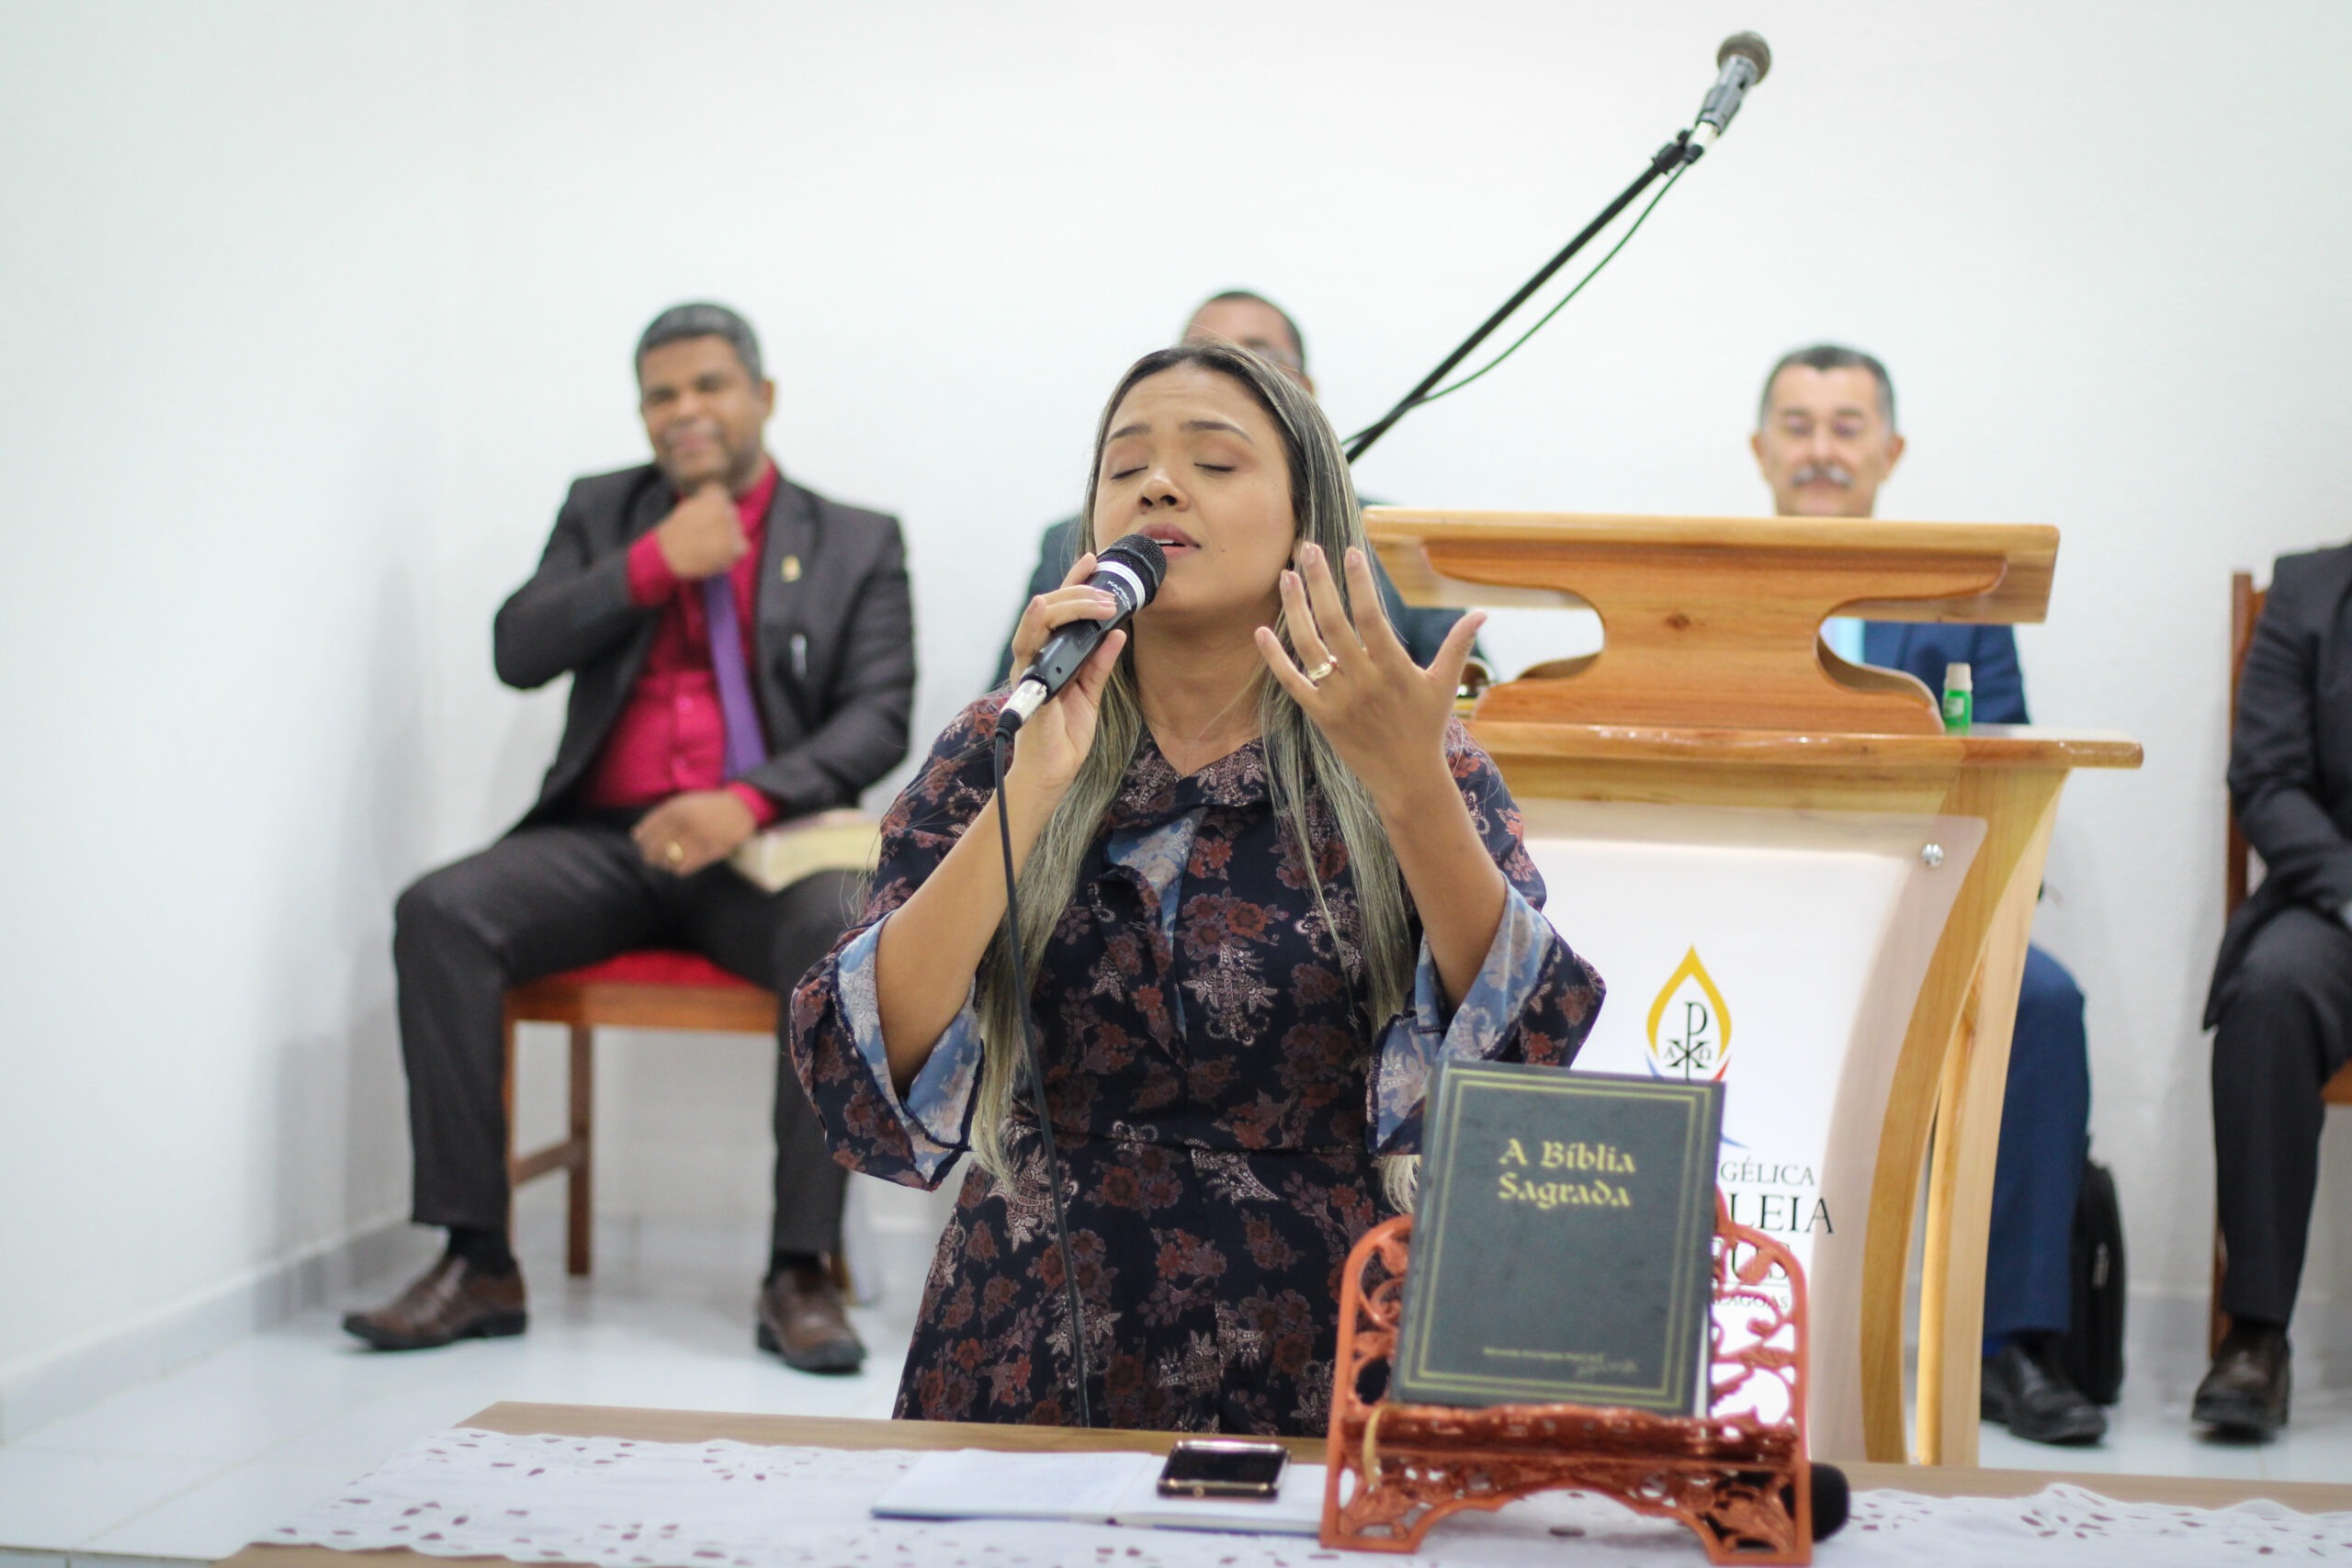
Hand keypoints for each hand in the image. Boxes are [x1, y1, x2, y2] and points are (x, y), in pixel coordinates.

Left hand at [632, 789, 757, 875]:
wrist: (739, 808)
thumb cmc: (707, 806)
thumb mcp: (683, 803)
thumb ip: (660, 816)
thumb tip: (636, 835)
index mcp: (676, 809)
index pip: (648, 831)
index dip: (643, 841)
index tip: (643, 845)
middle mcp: (685, 824)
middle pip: (655, 848)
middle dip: (650, 856)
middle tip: (653, 858)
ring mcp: (697, 838)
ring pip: (669, 860)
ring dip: (664, 864)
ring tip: (667, 862)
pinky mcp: (709, 851)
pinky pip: (684, 867)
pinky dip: (678, 869)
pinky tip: (680, 865)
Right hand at [653, 481, 747, 580]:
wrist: (667, 556)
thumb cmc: (674, 532)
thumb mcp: (689, 506)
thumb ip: (707, 502)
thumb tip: (721, 501)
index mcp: (714, 496)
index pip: (722, 496)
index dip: (712, 507)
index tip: (702, 517)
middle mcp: (727, 510)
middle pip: (731, 514)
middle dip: (721, 523)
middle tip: (705, 535)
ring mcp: (732, 529)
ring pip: (737, 531)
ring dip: (727, 538)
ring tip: (708, 546)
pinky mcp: (736, 548)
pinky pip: (742, 548)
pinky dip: (732, 553)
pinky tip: (716, 555)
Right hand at [1003, 551, 1124, 808]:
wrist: (1052, 772)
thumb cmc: (1065, 734)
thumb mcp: (1090, 692)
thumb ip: (1100, 662)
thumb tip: (1119, 632)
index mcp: (1049, 657)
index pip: (1060, 611)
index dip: (1074, 584)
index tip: (1094, 561)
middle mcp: (1034, 659)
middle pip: (1048, 610)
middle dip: (1078, 593)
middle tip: (1108, 591)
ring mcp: (1027, 671)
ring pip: (1036, 622)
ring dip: (1066, 605)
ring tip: (1094, 599)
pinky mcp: (1026, 686)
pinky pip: (1027, 651)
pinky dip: (1034, 626)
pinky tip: (1044, 608)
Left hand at [1254, 543, 1484, 810]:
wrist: (1406, 778)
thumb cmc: (1426, 727)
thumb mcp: (1444, 685)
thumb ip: (1457, 645)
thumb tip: (1482, 612)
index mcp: (1394, 669)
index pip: (1371, 616)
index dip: (1359, 582)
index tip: (1349, 552)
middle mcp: (1364, 681)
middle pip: (1334, 622)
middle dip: (1319, 582)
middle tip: (1308, 548)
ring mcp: (1339, 699)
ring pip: (1309, 646)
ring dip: (1294, 609)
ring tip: (1286, 575)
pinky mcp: (1320, 716)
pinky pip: (1292, 683)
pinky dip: (1275, 657)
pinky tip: (1262, 630)